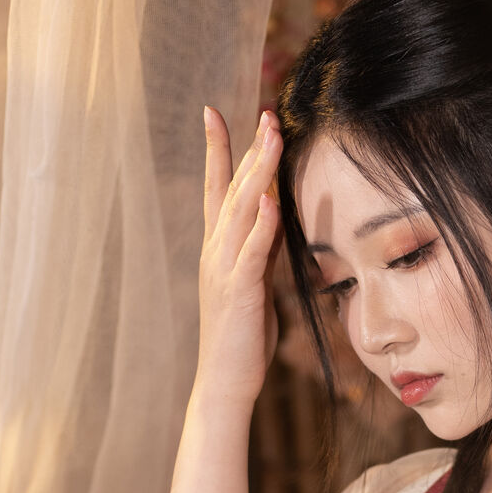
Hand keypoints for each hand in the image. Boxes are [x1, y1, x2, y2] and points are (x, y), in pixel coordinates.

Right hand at [193, 104, 281, 413]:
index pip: (217, 189)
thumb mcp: (256, 282)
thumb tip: (275, 216)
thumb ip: (263, 247)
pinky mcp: (238, 292)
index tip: (216, 112)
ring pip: (240, 210)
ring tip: (270, 136)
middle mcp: (216, 251)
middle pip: (230, 189)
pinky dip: (260, 224)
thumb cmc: (242, 336)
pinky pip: (251, 252)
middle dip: (246, 148)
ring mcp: (224, 269)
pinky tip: (269, 198)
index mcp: (219, 248)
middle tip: (263, 111)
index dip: (218, 150)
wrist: (225, 381)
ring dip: (256, 171)